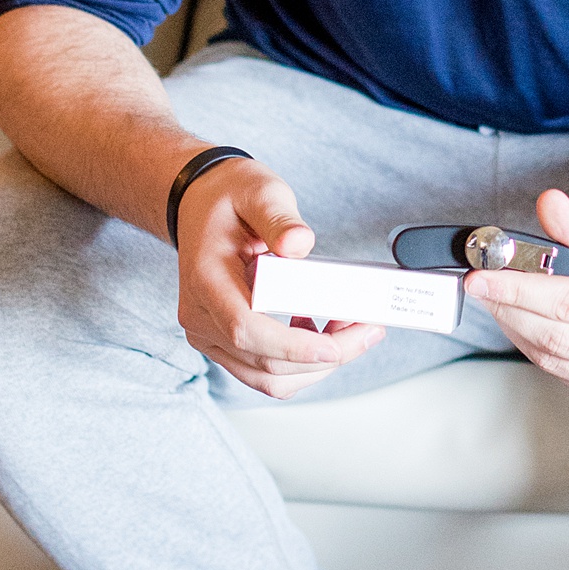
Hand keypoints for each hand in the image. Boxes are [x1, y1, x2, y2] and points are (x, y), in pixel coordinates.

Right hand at [174, 157, 383, 397]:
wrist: (201, 204)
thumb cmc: (230, 197)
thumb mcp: (259, 192)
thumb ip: (279, 217)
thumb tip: (299, 243)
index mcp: (205, 279)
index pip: (245, 329)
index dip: (293, 346)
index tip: (336, 346)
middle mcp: (200, 316)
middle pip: (264, 362)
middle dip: (325, 357)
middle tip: (368, 330)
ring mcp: (207, 334)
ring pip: (266, 377)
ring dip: (314, 365)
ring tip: (348, 329)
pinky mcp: (221, 342)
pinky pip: (262, 370)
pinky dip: (298, 363)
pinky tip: (318, 330)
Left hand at [466, 189, 568, 408]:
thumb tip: (548, 203)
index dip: (519, 289)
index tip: (480, 276)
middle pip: (557, 338)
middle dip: (509, 309)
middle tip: (482, 284)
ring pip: (553, 361)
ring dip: (516, 329)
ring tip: (502, 299)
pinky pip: (562, 375)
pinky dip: (536, 347)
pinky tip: (529, 321)